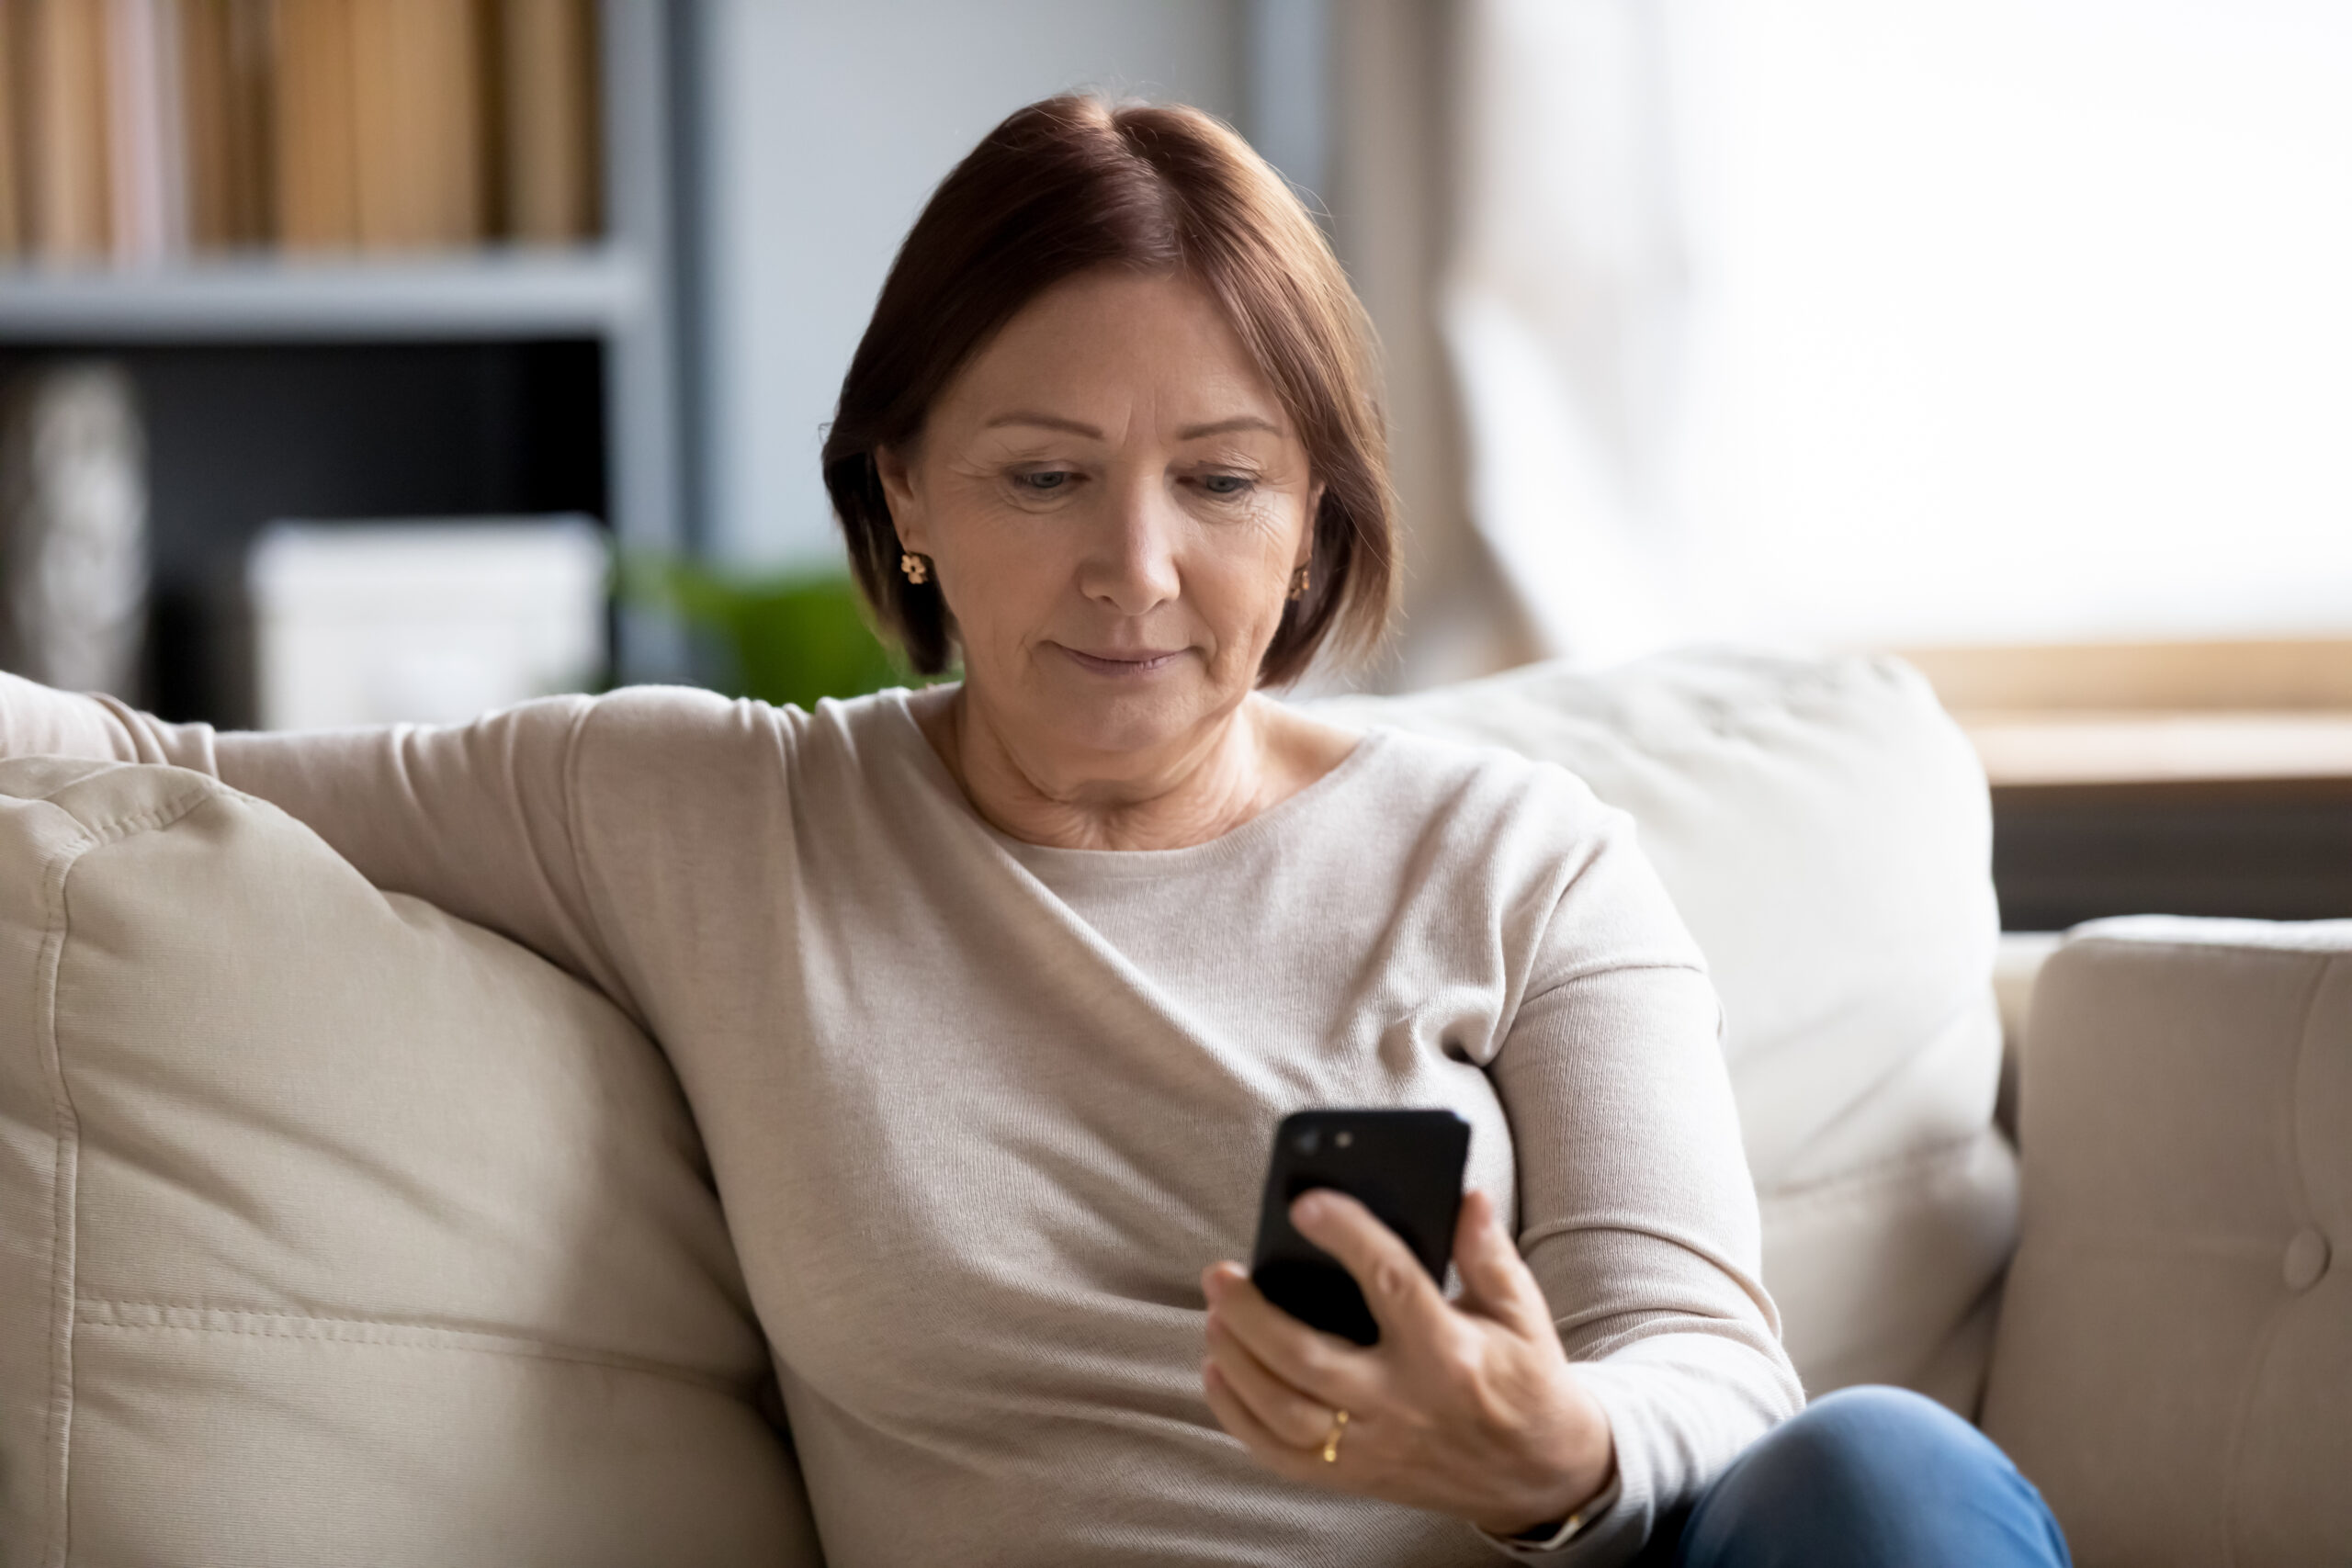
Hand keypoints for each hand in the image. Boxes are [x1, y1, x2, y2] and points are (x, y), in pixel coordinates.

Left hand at [1199, 1188, 1614, 1537]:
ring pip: (1284, 1412)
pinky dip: (1239, 1417)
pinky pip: (1281, 1456)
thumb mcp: (1522, 1313)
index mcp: (1449, 1353)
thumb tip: (1465, 1195)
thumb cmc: (1525, 1380)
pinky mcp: (1358, 1477)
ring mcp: (1376, 1447)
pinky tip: (1218, 1372)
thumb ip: (1487, 1253)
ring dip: (1238, 1362)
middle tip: (1220, 1273)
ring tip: (1214, 1315)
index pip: (1391, 1284)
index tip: (1308, 1203)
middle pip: (1310, 1359)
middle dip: (1254, 1314)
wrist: (1542, 1476)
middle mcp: (1405, 1403)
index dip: (1348, 1237)